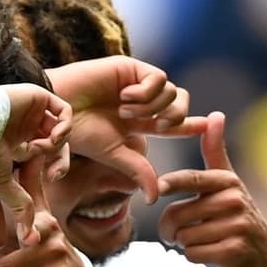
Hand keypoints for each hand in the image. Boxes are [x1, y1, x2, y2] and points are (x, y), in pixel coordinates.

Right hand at [0, 85, 70, 244]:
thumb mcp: (3, 186)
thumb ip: (20, 207)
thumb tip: (30, 241)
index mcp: (18, 145)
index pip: (48, 155)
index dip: (56, 168)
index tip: (51, 178)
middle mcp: (26, 128)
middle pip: (59, 143)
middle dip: (62, 160)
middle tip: (56, 173)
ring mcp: (31, 111)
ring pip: (61, 126)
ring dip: (59, 143)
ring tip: (45, 149)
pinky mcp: (36, 97)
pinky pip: (63, 110)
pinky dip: (64, 125)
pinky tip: (52, 136)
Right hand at [46, 56, 206, 202]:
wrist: (57, 107)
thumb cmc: (79, 132)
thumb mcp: (114, 155)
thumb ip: (139, 172)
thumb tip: (154, 199)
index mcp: (138, 123)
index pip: (174, 124)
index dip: (192, 125)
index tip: (209, 126)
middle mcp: (142, 103)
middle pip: (180, 105)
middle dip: (178, 118)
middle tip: (159, 126)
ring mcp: (137, 84)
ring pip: (173, 92)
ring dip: (152, 107)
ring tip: (125, 111)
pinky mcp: (132, 68)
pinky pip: (159, 79)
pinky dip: (146, 93)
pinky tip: (125, 98)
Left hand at [156, 112, 266, 266]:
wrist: (263, 256)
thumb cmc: (235, 215)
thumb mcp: (228, 182)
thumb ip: (215, 151)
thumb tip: (216, 115)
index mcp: (227, 181)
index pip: (191, 179)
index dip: (170, 183)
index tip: (156, 188)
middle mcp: (234, 200)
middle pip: (178, 214)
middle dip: (169, 228)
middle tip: (174, 233)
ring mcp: (237, 226)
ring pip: (185, 236)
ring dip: (183, 243)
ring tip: (198, 240)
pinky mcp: (235, 250)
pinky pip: (194, 254)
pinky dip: (193, 256)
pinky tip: (207, 253)